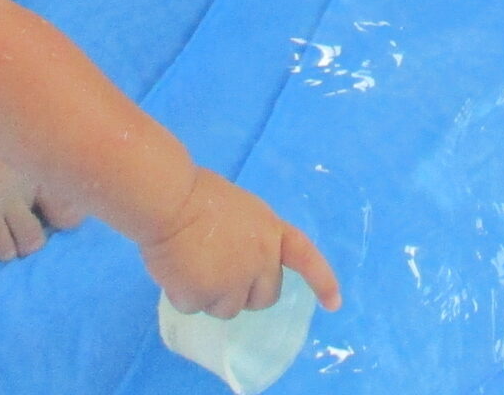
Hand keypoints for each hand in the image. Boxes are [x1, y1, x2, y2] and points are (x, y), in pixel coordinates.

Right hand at [142, 169, 344, 320]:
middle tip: (219, 272)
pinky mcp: (204, 297)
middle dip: (245, 292)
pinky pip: (196, 307)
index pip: (305, 258)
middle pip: (263, 298)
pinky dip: (184, 295)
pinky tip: (176, 269)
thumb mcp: (241, 213)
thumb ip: (250, 240)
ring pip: (228, 309)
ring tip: (192, 265)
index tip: (334, 303)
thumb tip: (237, 264)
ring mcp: (233, 283)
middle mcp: (260, 261)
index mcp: (270, 233)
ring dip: (212, 296)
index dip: (321, 281)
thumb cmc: (199, 195)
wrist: (169, 201)